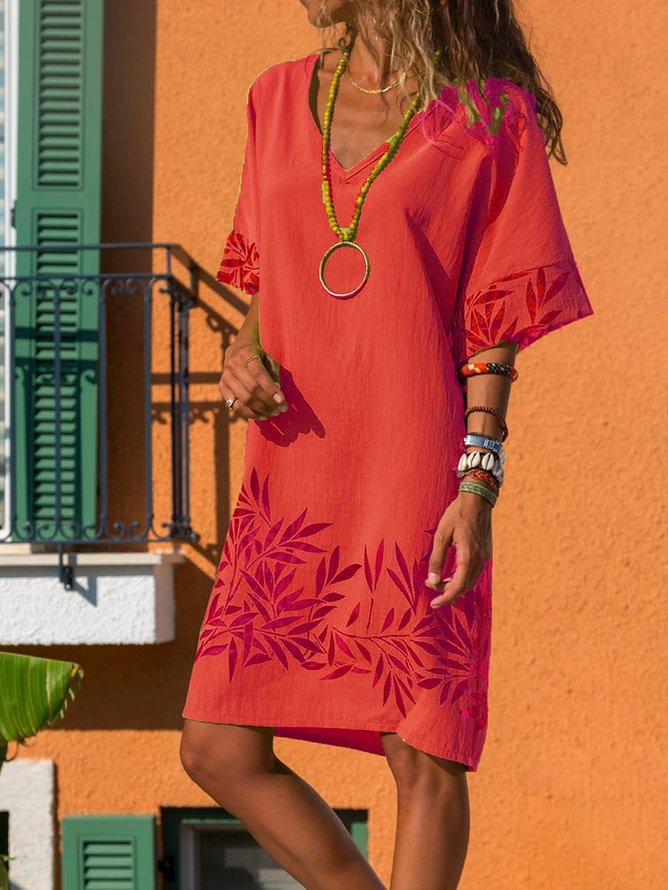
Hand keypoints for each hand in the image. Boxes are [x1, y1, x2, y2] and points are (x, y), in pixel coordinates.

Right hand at [219, 341, 287, 420]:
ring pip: (243, 400)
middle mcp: (233, 365)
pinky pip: (235, 406)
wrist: (237, 349)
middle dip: (268, 402)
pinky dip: (249, 413)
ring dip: (260, 410)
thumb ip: (273, 376)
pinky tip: (261, 415)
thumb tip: (277, 397)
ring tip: (273, 413)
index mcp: (246, 354)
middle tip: (281, 409)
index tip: (283, 401)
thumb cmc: (258, 356)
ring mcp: (225, 377)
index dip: (271, 389)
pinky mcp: (222, 387)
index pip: (258, 374)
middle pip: (251, 389)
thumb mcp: (268, 359)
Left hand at [425, 491, 492, 607]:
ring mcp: (485, 556)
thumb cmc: (456, 515)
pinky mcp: (486, 552)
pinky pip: (475, 572)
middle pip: (465, 586)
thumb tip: (432, 580)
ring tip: (440, 579)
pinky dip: (463, 576)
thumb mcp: (441, 536)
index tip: (434, 603)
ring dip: (456, 584)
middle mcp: (480, 559)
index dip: (445, 598)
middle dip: (448, 591)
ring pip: (471, 580)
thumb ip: (437, 559)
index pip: (458, 587)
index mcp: (468, 556)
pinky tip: (452, 571)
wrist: (477, 499)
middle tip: (432, 587)